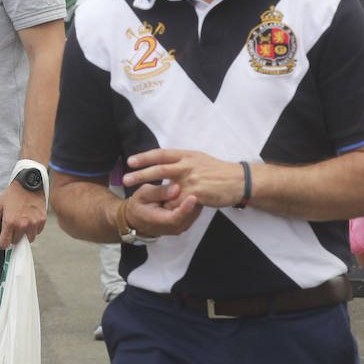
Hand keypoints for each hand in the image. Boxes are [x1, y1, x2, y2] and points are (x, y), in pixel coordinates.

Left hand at [0, 180, 46, 248]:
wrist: (29, 183)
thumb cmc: (13, 194)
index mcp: (10, 222)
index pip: (5, 243)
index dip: (2, 245)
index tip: (2, 243)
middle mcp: (23, 225)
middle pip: (16, 241)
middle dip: (13, 236)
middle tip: (12, 227)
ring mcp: (34, 223)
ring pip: (28, 239)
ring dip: (24, 234)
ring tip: (22, 223)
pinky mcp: (42, 220)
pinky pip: (37, 232)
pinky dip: (33, 229)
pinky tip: (29, 220)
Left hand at [122, 149, 243, 207]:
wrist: (238, 180)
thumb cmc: (219, 171)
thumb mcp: (199, 159)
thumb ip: (183, 161)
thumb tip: (169, 160)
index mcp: (186, 155)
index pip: (161, 154)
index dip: (145, 157)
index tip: (130, 161)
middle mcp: (187, 165)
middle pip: (159, 168)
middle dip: (140, 174)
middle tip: (125, 179)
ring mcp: (191, 179)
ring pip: (166, 186)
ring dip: (151, 192)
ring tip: (136, 196)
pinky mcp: (196, 193)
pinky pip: (178, 201)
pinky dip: (168, 205)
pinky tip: (159, 209)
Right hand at [124, 182, 201, 236]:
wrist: (138, 218)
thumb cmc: (138, 205)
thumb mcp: (142, 195)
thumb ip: (158, 192)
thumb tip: (176, 188)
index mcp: (160, 222)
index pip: (175, 218)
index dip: (185, 208)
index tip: (192, 196)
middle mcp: (173, 227)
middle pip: (190, 214)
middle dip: (195, 198)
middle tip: (198, 182)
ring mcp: (181, 226)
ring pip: (195, 212)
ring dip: (197, 198)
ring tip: (198, 182)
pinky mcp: (186, 222)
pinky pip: (195, 211)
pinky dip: (196, 201)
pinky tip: (195, 188)